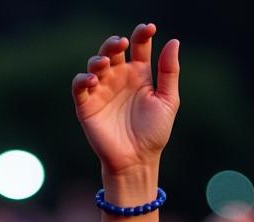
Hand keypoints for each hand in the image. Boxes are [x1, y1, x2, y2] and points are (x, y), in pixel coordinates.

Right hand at [72, 24, 179, 179]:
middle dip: (114, 42)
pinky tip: (93, 80)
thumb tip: (173, 41)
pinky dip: (82, 79)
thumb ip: (169, 72)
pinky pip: (79, 86)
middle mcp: (119, 78)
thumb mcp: (168, 101)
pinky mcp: (87, 105)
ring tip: (105, 63)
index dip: (142, 34)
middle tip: (122, 43)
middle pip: (113, 49)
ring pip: (95, 64)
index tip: (149, 29)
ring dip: (98, 58)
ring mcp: (102, 90)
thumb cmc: (154, 133)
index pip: (139, 46)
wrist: (136, 160)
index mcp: (139, 74)